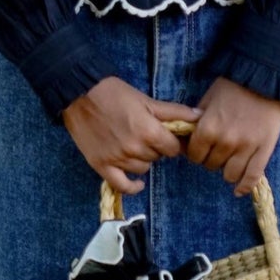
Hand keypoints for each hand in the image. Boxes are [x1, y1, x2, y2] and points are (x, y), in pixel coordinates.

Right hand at [62, 76, 200, 196]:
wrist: (80, 93)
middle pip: (158, 158)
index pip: (173, 148)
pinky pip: (122, 186)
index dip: (171, 142)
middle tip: (145, 134)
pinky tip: (138, 183)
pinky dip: (132, 186)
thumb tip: (199, 116)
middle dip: (156, 147)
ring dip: (142, 159)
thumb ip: (175, 112)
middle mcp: (135, 149)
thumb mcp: (147, 100)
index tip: (166, 136)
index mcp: (149, 131)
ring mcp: (117, 159)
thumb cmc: (115, 93)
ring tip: (133, 144)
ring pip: (142, 168)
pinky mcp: (102, 166)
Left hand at [182, 75, 279, 196]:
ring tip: (230, 160)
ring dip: (227, 170)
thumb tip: (188, 140)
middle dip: (211, 159)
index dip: (196, 153)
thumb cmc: (232, 86)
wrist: (263, 77)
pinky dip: (245, 186)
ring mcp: (246, 148)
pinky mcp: (264, 150)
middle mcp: (225, 142)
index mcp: (208, 129)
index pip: (195, 156)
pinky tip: (239, 190)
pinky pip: (253, 177)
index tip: (201, 148)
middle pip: (211, 165)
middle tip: (217, 150)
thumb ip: (197, 122)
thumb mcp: (207, 99)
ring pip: (230, 175)